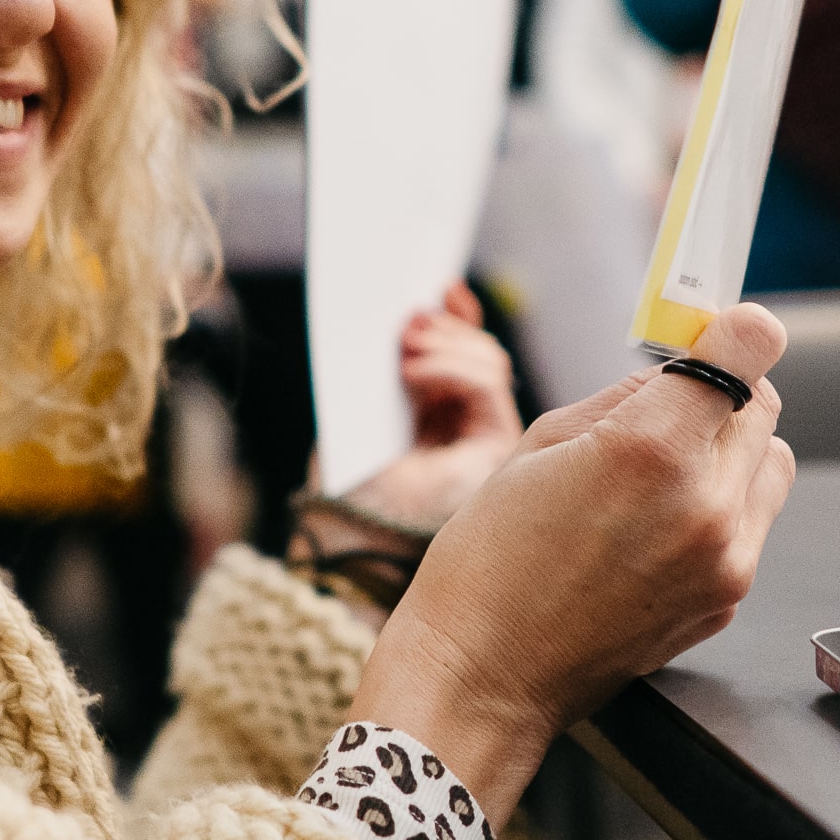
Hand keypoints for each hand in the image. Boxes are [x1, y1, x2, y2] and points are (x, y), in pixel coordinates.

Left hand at [342, 283, 523, 531]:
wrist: (345, 554)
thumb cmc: (344, 497)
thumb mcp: (362, 412)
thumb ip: (397, 371)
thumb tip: (420, 314)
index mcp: (437, 423)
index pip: (465, 358)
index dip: (458, 319)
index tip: (438, 286)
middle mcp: (468, 433)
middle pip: (482, 356)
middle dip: (447, 328)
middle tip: (407, 322)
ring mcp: (487, 444)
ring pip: (491, 366)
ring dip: (446, 346)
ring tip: (403, 355)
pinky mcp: (496, 455)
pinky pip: (488, 390)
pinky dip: (452, 369)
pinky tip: (415, 375)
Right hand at [345, 302, 798, 827]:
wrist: (483, 678)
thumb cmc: (490, 562)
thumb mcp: (537, 444)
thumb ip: (623, 397)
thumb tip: (678, 370)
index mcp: (651, 453)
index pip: (745, 356)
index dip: (736, 333)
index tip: (723, 331)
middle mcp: (705, 507)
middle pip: (762, 408)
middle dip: (720, 395)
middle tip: (667, 408)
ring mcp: (725, 562)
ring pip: (769, 466)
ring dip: (729, 453)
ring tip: (661, 476)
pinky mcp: (726, 601)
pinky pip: (750, 526)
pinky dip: (718, 510)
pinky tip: (653, 530)